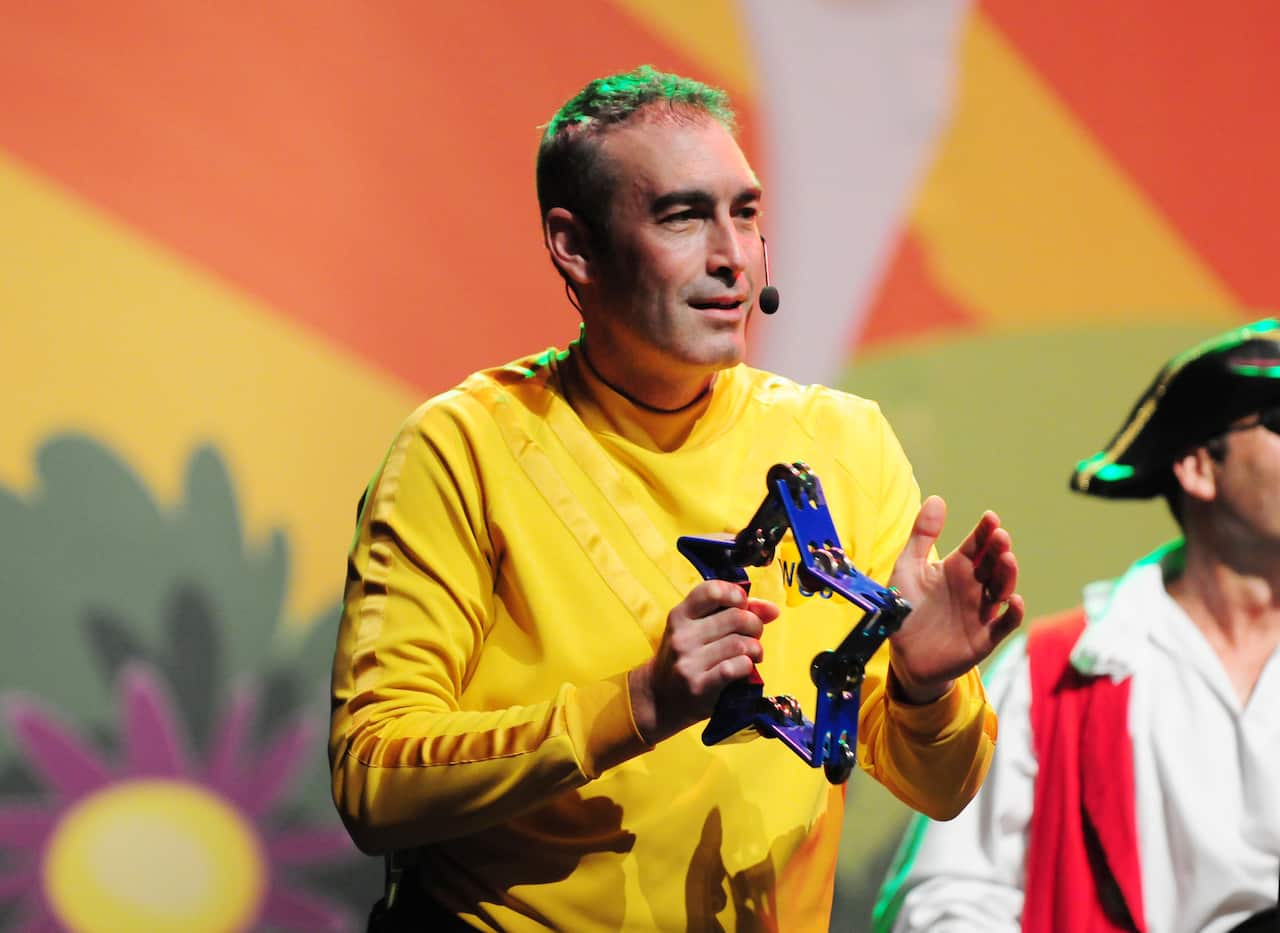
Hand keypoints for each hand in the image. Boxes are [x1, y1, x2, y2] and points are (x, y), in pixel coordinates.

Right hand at [629, 580, 780, 743]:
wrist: (660, 697)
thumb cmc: (688, 657)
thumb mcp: (699, 629)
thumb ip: (735, 613)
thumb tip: (773, 610)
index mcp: (680, 615)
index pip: (712, 591)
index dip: (736, 594)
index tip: (742, 605)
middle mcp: (682, 636)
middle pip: (736, 617)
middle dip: (755, 625)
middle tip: (753, 635)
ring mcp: (688, 662)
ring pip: (740, 644)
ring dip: (755, 649)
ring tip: (752, 655)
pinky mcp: (698, 686)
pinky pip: (735, 667)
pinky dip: (747, 666)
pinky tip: (745, 668)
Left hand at [887, 495, 1023, 703]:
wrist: (905, 655)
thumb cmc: (906, 608)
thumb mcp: (908, 568)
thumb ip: (922, 535)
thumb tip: (938, 498)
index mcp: (956, 568)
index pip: (976, 545)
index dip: (985, 532)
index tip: (990, 518)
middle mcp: (973, 587)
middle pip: (992, 565)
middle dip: (998, 550)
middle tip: (999, 537)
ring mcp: (981, 611)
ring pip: (1002, 589)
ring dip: (1007, 575)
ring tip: (1007, 559)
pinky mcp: (983, 638)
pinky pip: (1004, 625)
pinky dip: (1013, 614)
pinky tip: (1014, 600)